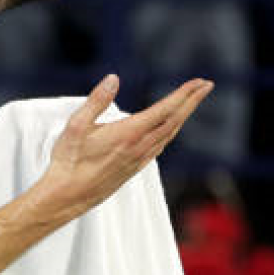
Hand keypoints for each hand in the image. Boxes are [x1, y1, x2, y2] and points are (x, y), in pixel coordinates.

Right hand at [41, 74, 212, 211]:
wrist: (66, 196)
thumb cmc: (68, 161)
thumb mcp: (76, 125)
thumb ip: (96, 101)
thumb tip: (113, 79)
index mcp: (128, 134)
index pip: (164, 110)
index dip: (184, 94)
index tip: (199, 82)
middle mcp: (139, 147)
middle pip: (174, 121)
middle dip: (192, 101)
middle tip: (206, 85)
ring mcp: (138, 160)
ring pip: (170, 134)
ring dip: (183, 115)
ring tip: (191, 101)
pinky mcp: (134, 168)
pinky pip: (160, 146)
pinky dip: (171, 131)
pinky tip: (170, 127)